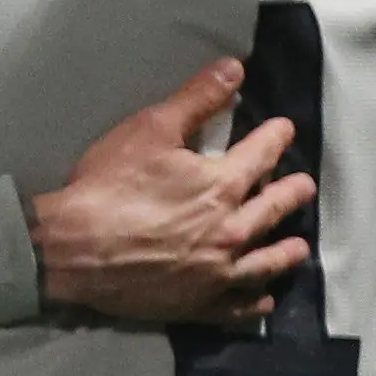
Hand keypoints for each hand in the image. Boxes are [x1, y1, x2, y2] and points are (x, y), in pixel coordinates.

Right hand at [26, 57, 315, 322]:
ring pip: (266, 262)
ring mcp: (218, 272)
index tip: (284, 130)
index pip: (263, 153)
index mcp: (224, 185)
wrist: (72, 250)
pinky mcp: (198, 304)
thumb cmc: (108, 185)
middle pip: (275, 209)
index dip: (276, 137)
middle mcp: (232, 231)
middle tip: (303, 187)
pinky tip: (263, 298)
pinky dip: (256, 301)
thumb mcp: (150, 129)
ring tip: (297, 247)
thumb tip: (235, 68)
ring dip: (285, 251)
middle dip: (292, 193)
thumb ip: (197, 99)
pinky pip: (239, 306)